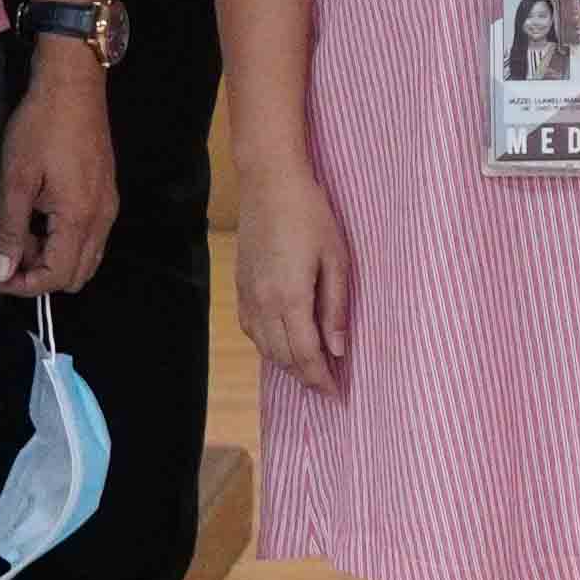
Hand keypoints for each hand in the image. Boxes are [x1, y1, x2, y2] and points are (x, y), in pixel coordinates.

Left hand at [0, 56, 118, 294]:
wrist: (72, 86)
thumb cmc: (43, 125)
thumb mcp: (16, 179)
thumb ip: (10, 229)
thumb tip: (1, 270)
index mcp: (80, 216)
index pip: (56, 276)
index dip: (23, 285)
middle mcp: (102, 218)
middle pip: (76, 275)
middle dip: (39, 275)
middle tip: (8, 254)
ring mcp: (108, 207)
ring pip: (85, 258)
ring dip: (52, 258)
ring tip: (21, 232)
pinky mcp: (106, 194)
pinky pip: (90, 236)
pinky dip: (64, 240)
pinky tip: (41, 217)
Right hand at [234, 152, 351, 391]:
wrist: (270, 183)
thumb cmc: (311, 215)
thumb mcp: (337, 260)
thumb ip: (336, 308)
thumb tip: (338, 349)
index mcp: (290, 299)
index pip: (306, 356)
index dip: (321, 380)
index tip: (337, 395)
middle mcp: (263, 304)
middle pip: (284, 357)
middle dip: (306, 377)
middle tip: (329, 386)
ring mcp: (247, 296)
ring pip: (265, 348)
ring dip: (287, 364)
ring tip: (311, 370)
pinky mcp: (240, 287)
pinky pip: (252, 330)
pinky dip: (268, 345)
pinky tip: (284, 344)